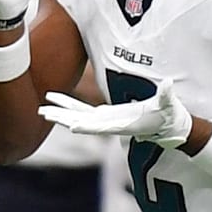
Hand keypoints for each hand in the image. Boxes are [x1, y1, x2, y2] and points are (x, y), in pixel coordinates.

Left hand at [38, 78, 192, 148]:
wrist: (168, 128)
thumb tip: (169, 83)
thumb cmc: (169, 116)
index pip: (101, 125)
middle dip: (63, 117)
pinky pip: (82, 110)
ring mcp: (105, 120)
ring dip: (61, 111)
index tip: (71, 126)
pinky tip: (56, 100)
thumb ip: (166, 95)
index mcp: (123, 123)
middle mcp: (110, 124)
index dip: (86, 125)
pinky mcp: (105, 115)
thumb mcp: (169, 105)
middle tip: (42, 113)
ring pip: (78, 116)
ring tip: (42, 108)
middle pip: (81, 122)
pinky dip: (69, 105)